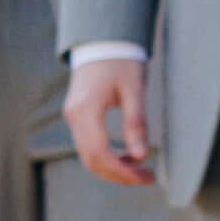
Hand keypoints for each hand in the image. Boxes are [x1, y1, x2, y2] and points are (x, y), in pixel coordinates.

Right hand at [64, 46, 159, 187]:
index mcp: (86, 109)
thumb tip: (141, 156)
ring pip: (88, 156)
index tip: (145, 177)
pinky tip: (128, 156)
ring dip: (113, 168)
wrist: (102, 41)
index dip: (122, 171)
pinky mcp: (76, 117)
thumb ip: (136, 123)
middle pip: (91, 160)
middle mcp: (73, 116)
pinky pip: (88, 146)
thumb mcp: (134, 89)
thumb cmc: (121, 61)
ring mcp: (72, 117)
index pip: (100, 153)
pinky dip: (107, 157)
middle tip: (147, 178)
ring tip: (141, 169)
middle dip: (119, 175)